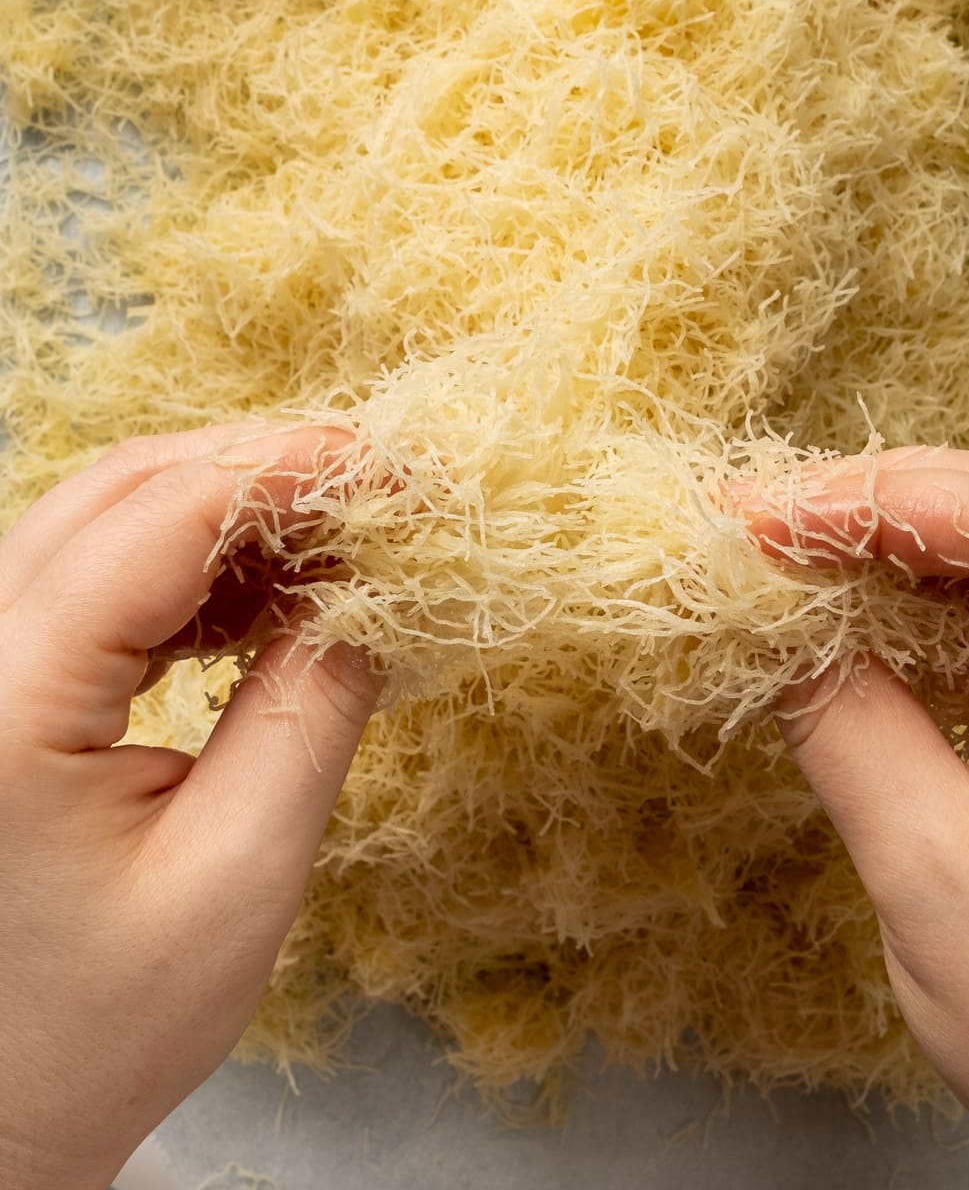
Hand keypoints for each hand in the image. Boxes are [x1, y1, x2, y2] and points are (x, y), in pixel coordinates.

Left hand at [0, 425, 381, 1189]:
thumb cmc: (95, 1029)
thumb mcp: (236, 876)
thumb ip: (308, 712)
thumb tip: (375, 590)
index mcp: (3, 703)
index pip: (159, 519)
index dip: (290, 471)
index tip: (398, 470)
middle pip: (120, 490)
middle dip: (263, 473)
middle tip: (384, 495)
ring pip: (103, 517)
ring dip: (227, 514)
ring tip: (340, 549)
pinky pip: (90, 574)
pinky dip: (186, 565)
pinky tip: (263, 596)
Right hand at [743, 448, 968, 1189]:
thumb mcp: (940, 883)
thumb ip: (850, 728)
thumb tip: (765, 616)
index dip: (889, 500)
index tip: (765, 515)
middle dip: (889, 498)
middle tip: (761, 518)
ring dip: (909, 534)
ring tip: (796, 550)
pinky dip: (936, 588)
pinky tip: (865, 601)